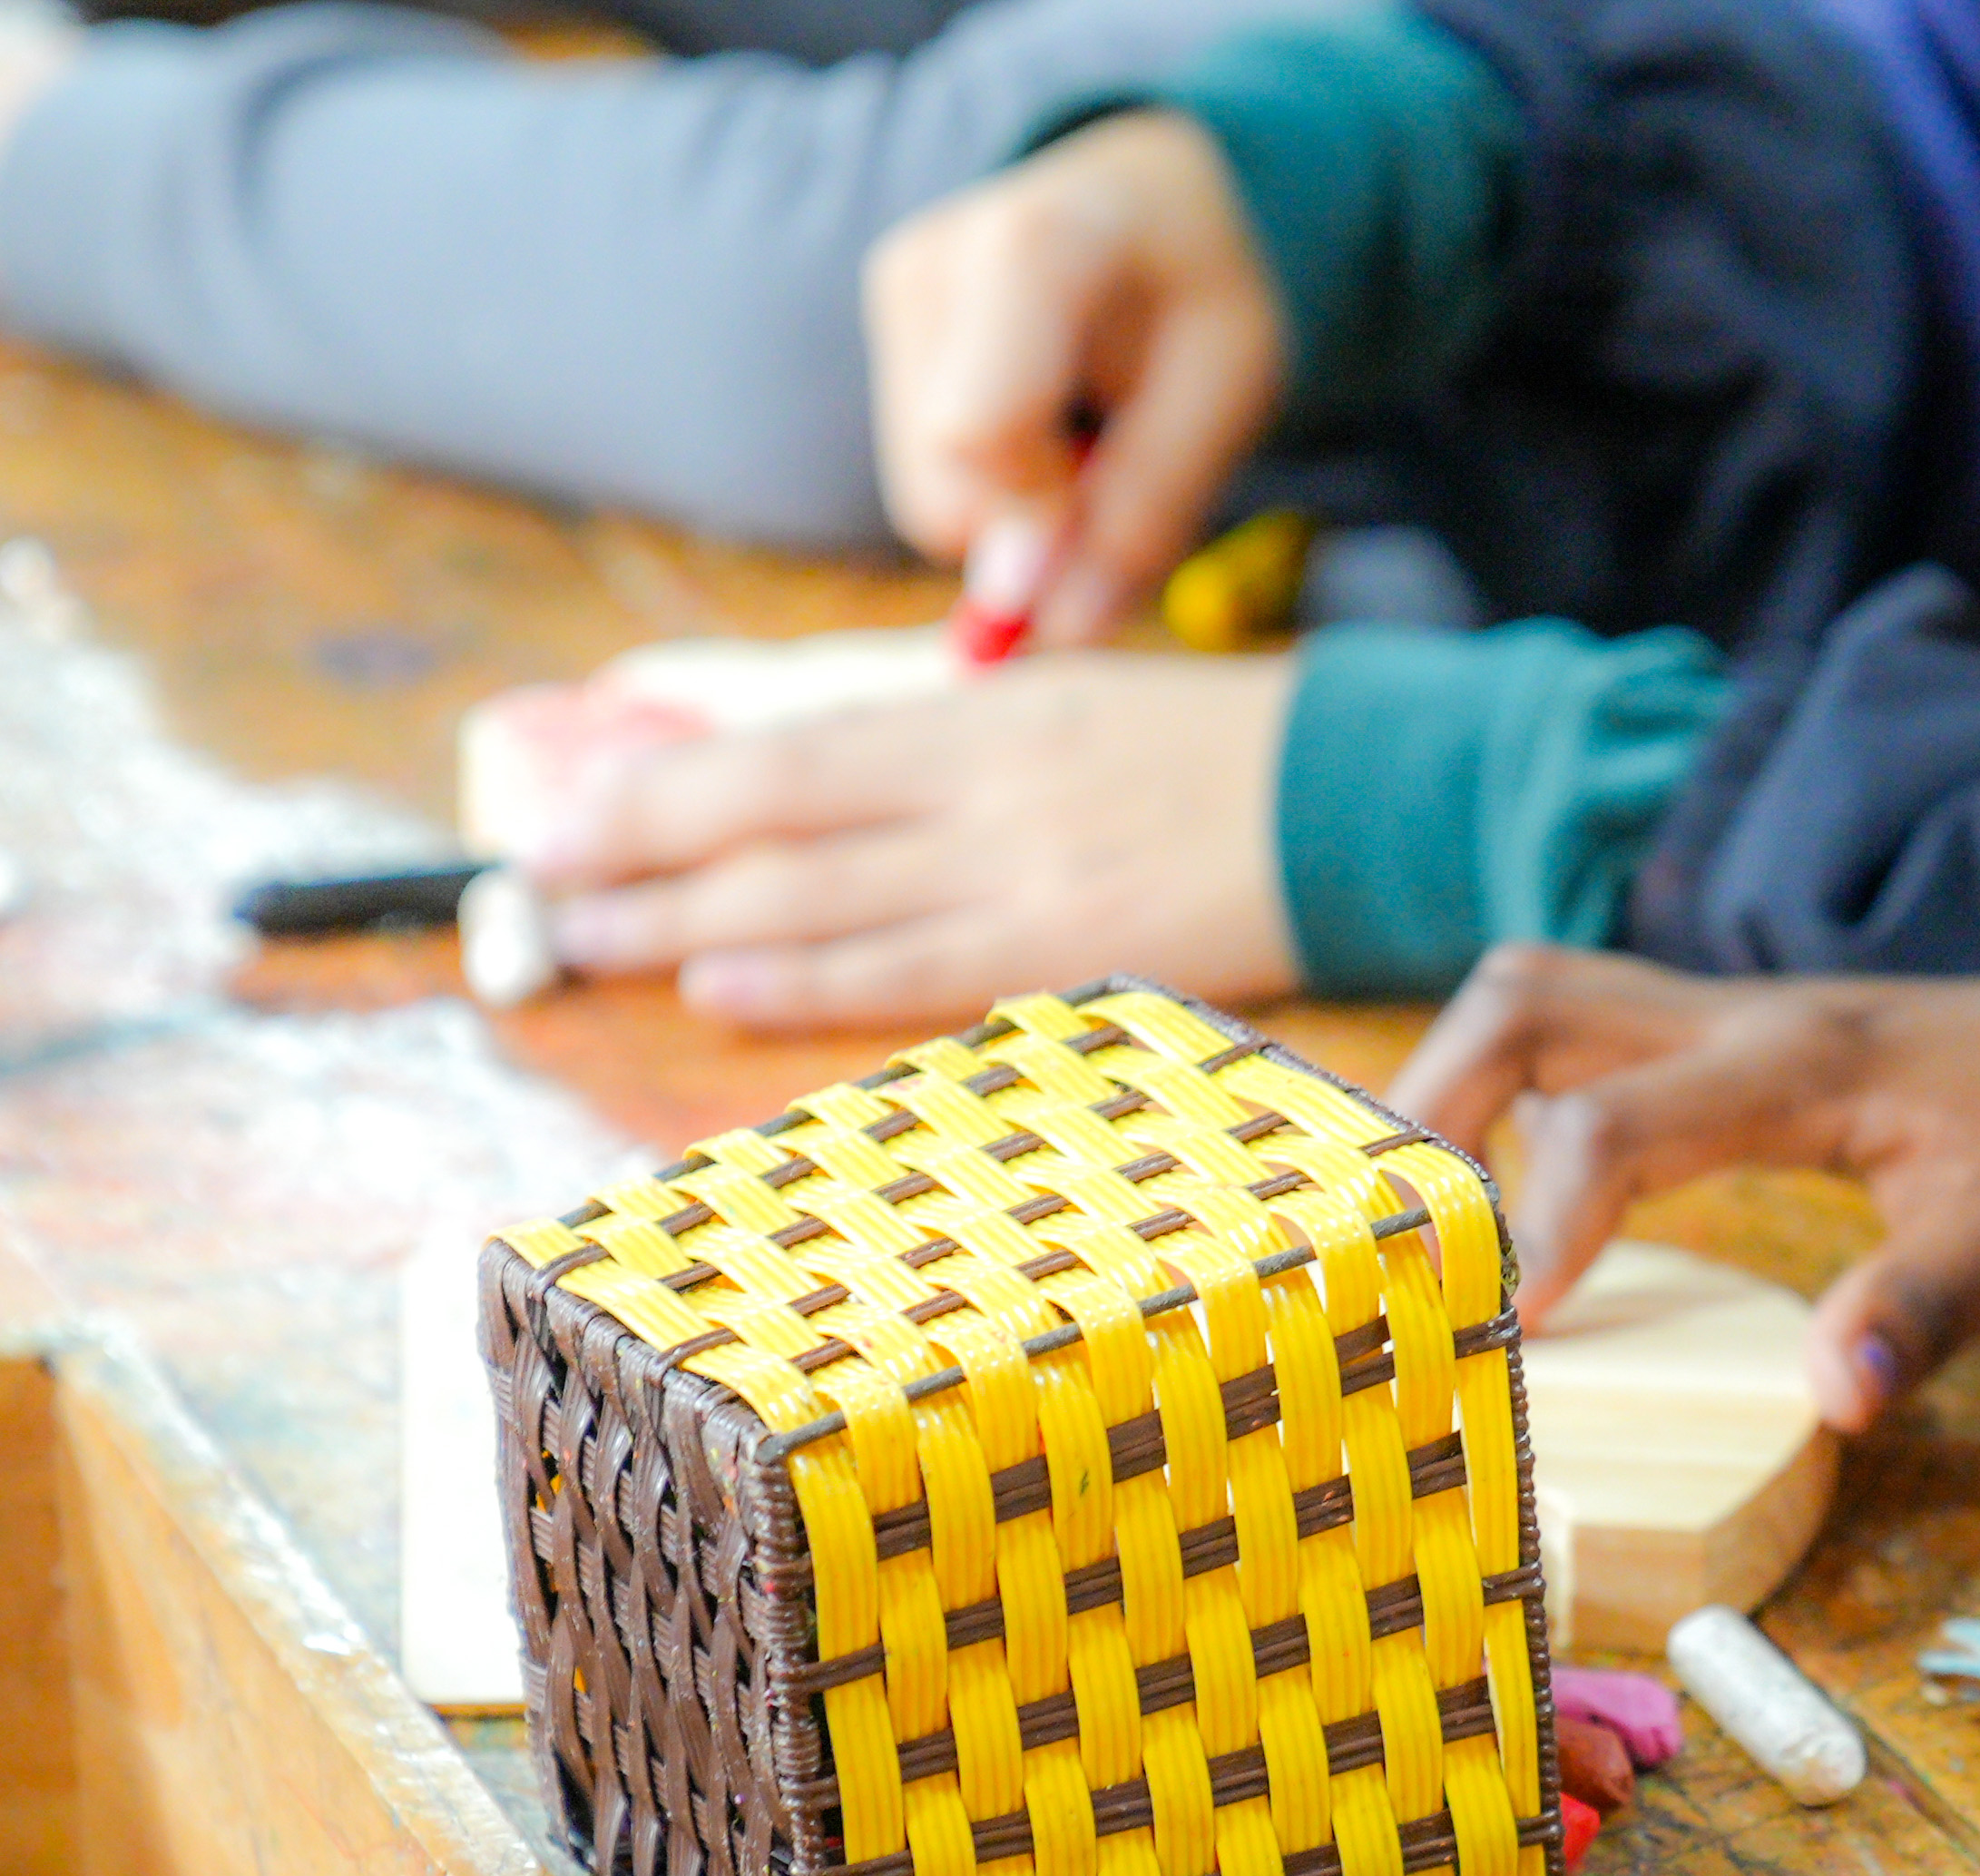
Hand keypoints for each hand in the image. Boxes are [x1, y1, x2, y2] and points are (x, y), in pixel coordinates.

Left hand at [530, 655, 1297, 1029]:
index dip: (666, 787)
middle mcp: (982, 785)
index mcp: (985, 713)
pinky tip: (722, 985)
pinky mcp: (1072, 949)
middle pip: (771, 820)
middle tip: (535, 895)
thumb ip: (962, 754)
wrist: (1370, 795)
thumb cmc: (1230, 758)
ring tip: (584, 946)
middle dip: (638, 857)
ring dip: (682, 922)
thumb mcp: (1083, 712)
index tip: (574, 816)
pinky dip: (807, 978)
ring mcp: (1022, 870)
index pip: (787, 751)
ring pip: (815, 896)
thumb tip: (835, 797)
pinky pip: (911, 970)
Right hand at [863, 111, 1284, 643]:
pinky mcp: (884, 331)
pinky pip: (924, 473)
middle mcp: (933, 262)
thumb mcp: (1226, 395)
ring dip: (1018, 512)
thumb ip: (1144, 512)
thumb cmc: (1201, 287)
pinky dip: (994, 487)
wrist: (1147, 191)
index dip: (1035, 524)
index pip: (979, 435)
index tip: (1096, 554)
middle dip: (1032, 533)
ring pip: (926, 495)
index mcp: (1035, 248)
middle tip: (1118, 489)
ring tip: (1088, 438)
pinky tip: (1045, 425)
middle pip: (940, 486)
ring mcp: (894, 296)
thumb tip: (1054, 634)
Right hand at [1388, 950, 1979, 1430]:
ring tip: (1420, 1228)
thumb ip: (1922, 1312)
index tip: (1502, 1339)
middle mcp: (1744, 1019)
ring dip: (1461, 1091)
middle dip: (1429, 1109)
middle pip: (1525, 1001)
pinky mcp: (1746, 1049)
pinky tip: (1503, 1202)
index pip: (1611, 1123)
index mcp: (1798, 1064)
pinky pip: (1593, 1041)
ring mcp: (1738, 1022)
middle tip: (1390, 1247)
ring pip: (1547, 1003)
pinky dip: (1520, 1102)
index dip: (1539, 1226)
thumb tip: (1831, 1402)